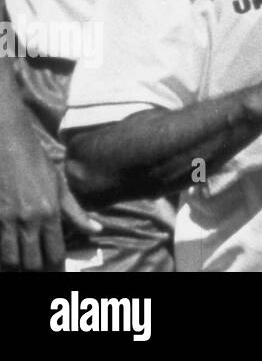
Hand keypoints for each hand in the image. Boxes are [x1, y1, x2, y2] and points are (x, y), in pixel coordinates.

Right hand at [0, 97, 65, 269]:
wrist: (7, 145)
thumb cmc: (36, 164)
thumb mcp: (60, 186)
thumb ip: (76, 212)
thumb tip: (96, 230)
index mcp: (50, 212)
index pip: (55, 253)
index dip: (56, 268)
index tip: (57, 272)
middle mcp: (28, 219)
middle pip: (32, 263)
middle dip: (36, 271)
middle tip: (39, 271)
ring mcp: (6, 220)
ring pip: (10, 261)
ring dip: (16, 267)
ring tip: (23, 266)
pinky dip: (2, 255)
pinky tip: (7, 255)